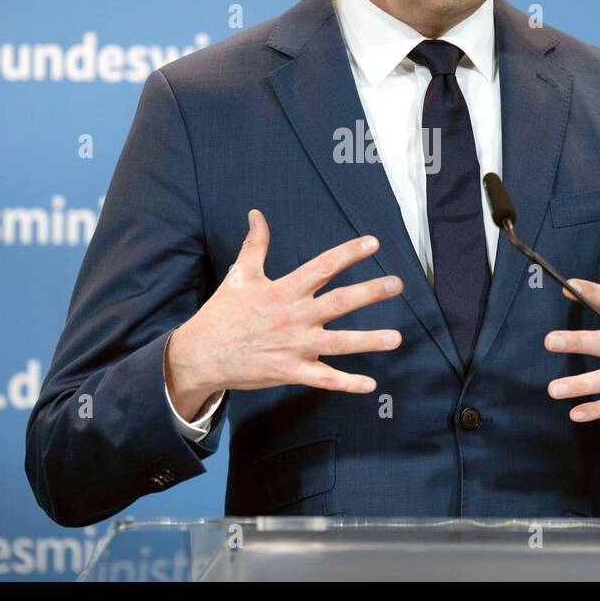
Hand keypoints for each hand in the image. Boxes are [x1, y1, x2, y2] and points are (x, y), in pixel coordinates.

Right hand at [165, 209, 402, 416]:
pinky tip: (370, 385)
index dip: (349, 253)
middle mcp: (295, 316)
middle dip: (371, 293)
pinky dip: (347, 384)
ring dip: (370, 341)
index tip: (373, 243)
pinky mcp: (291, 372)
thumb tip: (257, 215)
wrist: (202, 354)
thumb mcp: (239, 275)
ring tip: (397, 338)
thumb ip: (255, 244)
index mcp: (284, 290)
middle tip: (397, 285)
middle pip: (340, 302)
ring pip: (340, 343)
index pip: (323, 266)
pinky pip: (324, 379)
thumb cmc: (223, 313)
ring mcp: (295, 346)